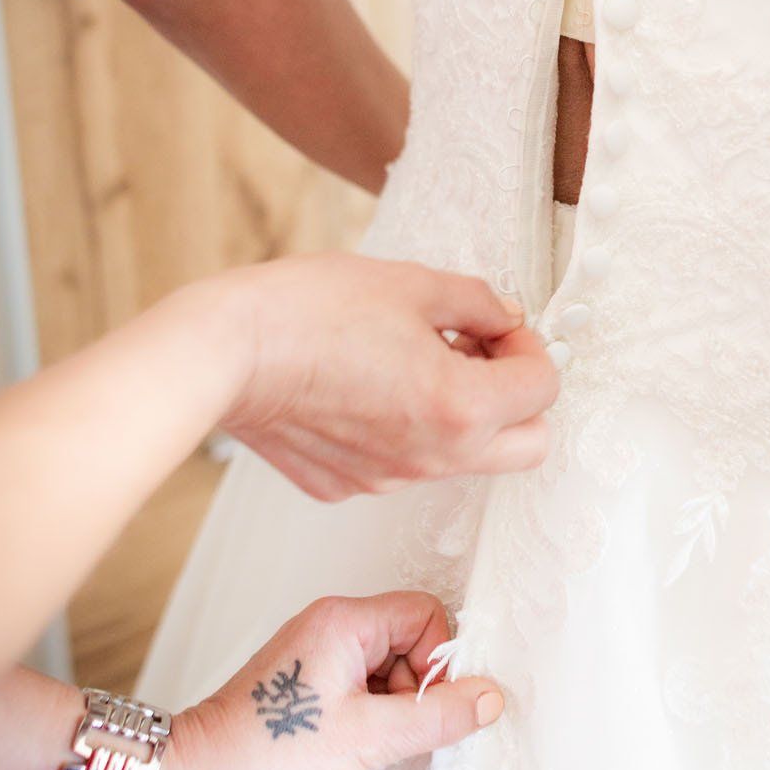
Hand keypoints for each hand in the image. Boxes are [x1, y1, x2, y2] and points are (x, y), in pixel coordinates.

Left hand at [137, 591, 498, 769]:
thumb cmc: (262, 758)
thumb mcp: (366, 740)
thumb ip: (435, 716)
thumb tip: (490, 698)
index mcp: (342, 620)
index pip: (426, 615)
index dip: (439, 664)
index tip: (428, 711)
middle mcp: (328, 627)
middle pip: (411, 642)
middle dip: (418, 692)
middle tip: (393, 737)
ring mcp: (315, 658)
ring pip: (389, 671)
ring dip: (394, 712)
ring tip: (365, 750)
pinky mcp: (305, 689)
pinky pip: (363, 690)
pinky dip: (372, 721)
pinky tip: (355, 754)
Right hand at [219, 254, 558, 498]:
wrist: (225, 355)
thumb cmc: (309, 313)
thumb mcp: (411, 284)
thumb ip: (478, 302)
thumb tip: (505, 318)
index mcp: (460, 408)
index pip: (543, 390)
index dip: (528, 347)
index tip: (495, 327)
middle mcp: (433, 459)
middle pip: (527, 446)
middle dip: (517, 398)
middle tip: (478, 353)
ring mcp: (390, 480)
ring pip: (462, 456)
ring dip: (459, 411)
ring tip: (410, 359)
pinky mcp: (349, 486)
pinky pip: (403, 463)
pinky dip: (403, 427)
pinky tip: (365, 384)